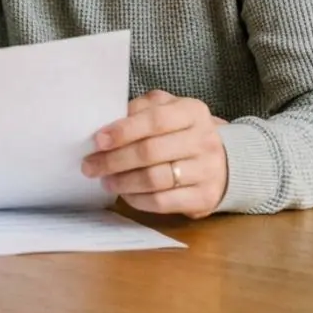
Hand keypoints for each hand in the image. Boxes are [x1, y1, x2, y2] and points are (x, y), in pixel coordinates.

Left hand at [80, 90, 228, 218]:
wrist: (222, 162)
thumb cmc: (182, 133)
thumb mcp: (167, 110)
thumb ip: (140, 110)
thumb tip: (107, 125)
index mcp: (193, 112)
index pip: (155, 120)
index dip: (124, 131)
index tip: (98, 140)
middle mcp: (204, 140)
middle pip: (151, 152)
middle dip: (114, 160)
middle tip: (90, 165)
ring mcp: (207, 171)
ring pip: (155, 179)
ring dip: (122, 182)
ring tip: (105, 181)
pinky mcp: (204, 198)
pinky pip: (162, 202)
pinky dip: (138, 200)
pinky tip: (125, 194)